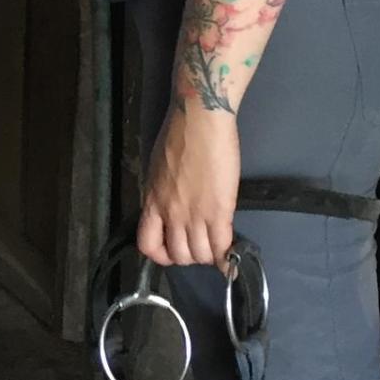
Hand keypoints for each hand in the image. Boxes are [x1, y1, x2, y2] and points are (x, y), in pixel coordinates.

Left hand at [137, 104, 239, 270]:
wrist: (200, 120)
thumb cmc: (178, 135)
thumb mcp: (157, 169)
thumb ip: (163, 192)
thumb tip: (171, 204)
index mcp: (152, 201)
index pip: (147, 244)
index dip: (161, 255)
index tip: (172, 251)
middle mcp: (170, 214)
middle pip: (178, 255)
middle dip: (189, 257)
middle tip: (200, 246)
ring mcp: (195, 215)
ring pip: (201, 255)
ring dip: (209, 256)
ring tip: (216, 248)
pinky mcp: (219, 211)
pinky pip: (222, 246)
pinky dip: (228, 257)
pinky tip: (232, 260)